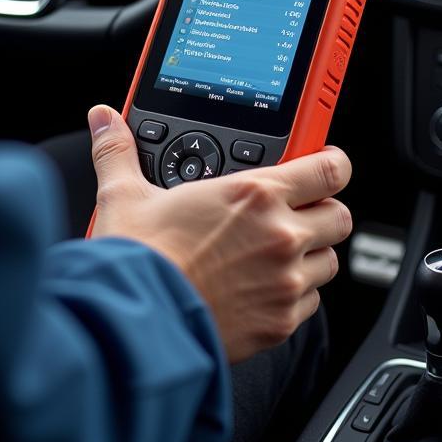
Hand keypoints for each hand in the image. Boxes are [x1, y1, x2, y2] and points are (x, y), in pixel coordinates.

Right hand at [87, 105, 352, 362]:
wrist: (139, 323)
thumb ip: (118, 151)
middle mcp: (280, 235)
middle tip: (296, 212)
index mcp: (253, 194)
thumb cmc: (138, 259)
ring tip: (273, 253)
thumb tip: (103, 119)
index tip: (326, 163)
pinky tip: (262, 288)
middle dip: (322, 211)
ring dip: (310, 255)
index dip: (333, 163)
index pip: (328, 169)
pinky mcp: (281, 322)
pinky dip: (294, 295)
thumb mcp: (124, 194)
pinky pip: (310, 304)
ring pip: (329, 262)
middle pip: (339, 216)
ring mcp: (285, 282)